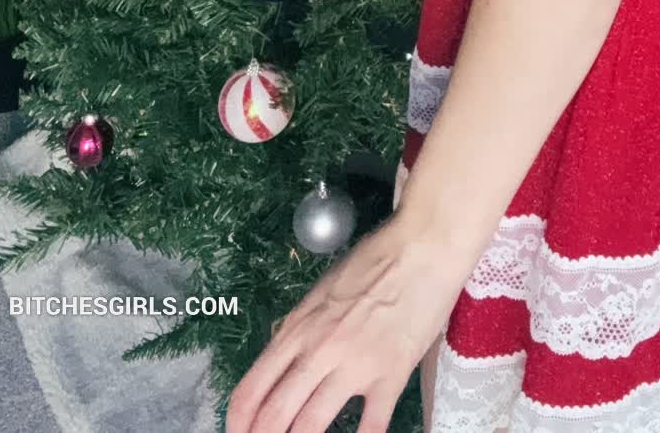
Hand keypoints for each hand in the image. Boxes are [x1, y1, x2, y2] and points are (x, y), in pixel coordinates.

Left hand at [224, 214, 468, 432]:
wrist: (423, 245)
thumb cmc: (374, 260)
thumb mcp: (322, 291)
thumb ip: (300, 330)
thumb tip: (281, 364)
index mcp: (298, 329)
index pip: (250, 391)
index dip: (236, 424)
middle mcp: (319, 350)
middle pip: (273, 417)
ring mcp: (355, 365)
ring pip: (311, 427)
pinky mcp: (391, 374)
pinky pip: (371, 426)